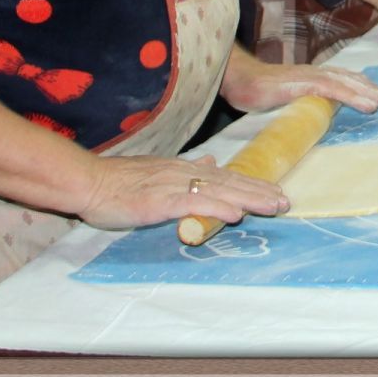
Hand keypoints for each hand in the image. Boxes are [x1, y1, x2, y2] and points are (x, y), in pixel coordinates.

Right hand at [75, 153, 288, 231]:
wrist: (91, 181)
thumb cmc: (120, 181)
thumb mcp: (159, 170)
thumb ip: (186, 168)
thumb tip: (209, 161)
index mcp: (185, 168)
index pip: (227, 176)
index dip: (253, 183)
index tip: (276, 191)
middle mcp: (185, 173)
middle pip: (231, 182)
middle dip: (260, 192)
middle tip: (286, 202)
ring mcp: (174, 186)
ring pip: (220, 192)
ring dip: (249, 200)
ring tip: (273, 207)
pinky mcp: (161, 201)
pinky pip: (195, 204)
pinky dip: (218, 208)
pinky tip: (235, 215)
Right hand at [218, 48, 377, 115]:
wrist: (237, 80)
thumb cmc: (257, 92)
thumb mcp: (285, 99)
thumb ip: (301, 104)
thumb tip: (314, 117)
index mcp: (311, 76)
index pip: (342, 78)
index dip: (360, 86)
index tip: (377, 95)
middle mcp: (314, 73)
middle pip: (348, 78)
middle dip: (370, 88)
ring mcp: (309, 76)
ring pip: (345, 82)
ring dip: (366, 92)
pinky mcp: (302, 83)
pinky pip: (332, 89)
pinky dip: (352, 96)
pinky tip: (366, 104)